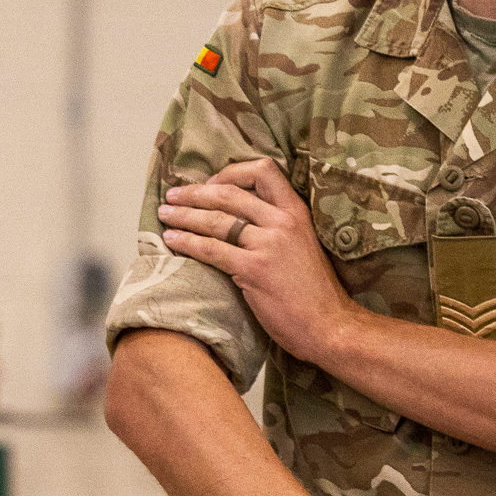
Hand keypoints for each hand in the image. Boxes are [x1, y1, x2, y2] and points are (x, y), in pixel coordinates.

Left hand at [160, 158, 352, 362]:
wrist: (330, 325)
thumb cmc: (316, 292)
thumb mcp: (303, 246)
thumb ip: (277, 228)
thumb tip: (239, 218)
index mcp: (297, 213)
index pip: (263, 170)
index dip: (232, 172)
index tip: (213, 183)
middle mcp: (283, 222)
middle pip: (229, 193)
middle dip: (195, 193)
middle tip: (173, 196)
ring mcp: (269, 245)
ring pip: (216, 220)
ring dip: (184, 215)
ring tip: (165, 215)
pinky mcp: (254, 269)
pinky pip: (212, 249)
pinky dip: (187, 242)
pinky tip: (172, 241)